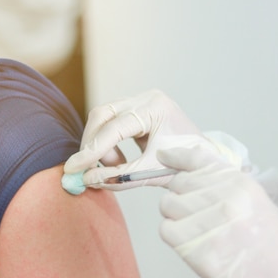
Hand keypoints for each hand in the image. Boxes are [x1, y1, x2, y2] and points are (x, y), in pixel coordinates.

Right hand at [63, 90, 218, 189]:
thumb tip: (86, 180)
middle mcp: (147, 98)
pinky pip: (110, 122)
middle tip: (89, 170)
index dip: (92, 150)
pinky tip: (119, 160)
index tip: (74, 168)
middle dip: (92, 145)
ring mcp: (141, 100)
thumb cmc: (184, 166)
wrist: (203, 161)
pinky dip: (108, 143)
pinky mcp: (135, 109)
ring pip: (102, 117)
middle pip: (102, 115)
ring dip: (101, 145)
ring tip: (115, 166)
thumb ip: (118, 177)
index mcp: (155, 108)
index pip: (114, 127)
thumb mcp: (150, 173)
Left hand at [157, 145, 277, 277]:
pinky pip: (166, 230)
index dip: (176, 155)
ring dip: (176, 216)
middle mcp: (225, 198)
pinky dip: (174, 236)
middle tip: (197, 214)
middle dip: (181, 196)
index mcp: (241, 183)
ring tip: (199, 230)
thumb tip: (190, 174)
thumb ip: (226, 186)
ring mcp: (210, 224)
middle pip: (178, 183)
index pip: (198, 159)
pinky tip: (193, 244)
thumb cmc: (274, 244)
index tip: (164, 156)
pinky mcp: (197, 249)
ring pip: (168, 205)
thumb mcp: (258, 201)